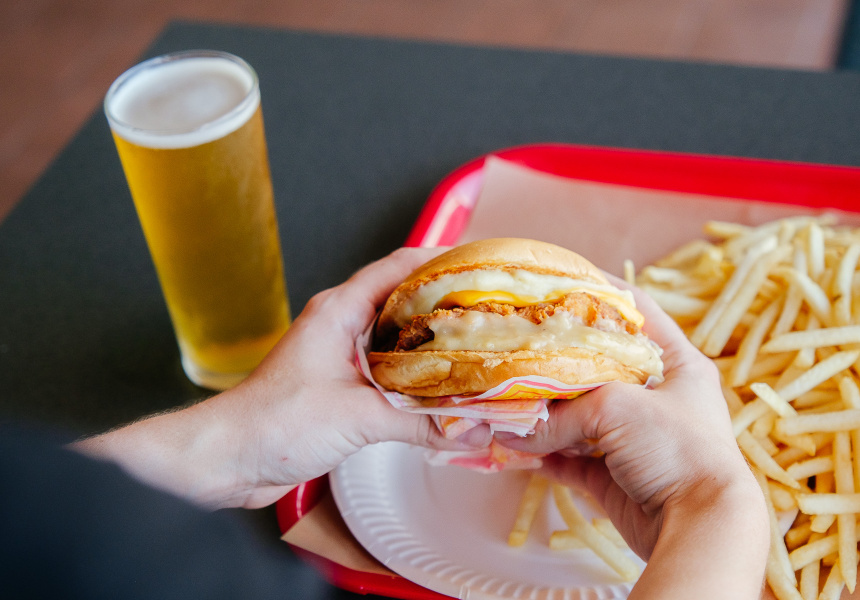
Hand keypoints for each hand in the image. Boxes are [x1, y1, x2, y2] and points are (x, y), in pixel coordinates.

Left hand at [74, 247, 490, 508]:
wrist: (227, 459)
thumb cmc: (274, 423)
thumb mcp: (357, 418)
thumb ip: (420, 423)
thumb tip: (473, 430)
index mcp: (339, 310)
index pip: (400, 266)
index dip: (443, 260)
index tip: (483, 265)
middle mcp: (341, 324)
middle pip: (404, 300)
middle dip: (448, 305)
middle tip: (493, 313)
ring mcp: (340, 355)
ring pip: (398, 339)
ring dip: (434, 345)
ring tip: (479, 350)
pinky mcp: (340, 386)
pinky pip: (388, 372)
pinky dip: (417, 378)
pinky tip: (444, 392)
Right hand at [495, 277, 768, 598]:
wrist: (699, 526)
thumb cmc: (676, 449)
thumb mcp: (616, 408)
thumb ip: (562, 413)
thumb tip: (517, 429)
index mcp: (677, 365)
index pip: (639, 311)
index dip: (602, 290)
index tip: (563, 278)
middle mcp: (656, 398)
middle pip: (598, 366)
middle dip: (557, 359)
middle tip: (520, 341)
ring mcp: (634, 439)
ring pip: (578, 416)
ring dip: (543, 413)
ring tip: (507, 397)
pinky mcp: (614, 476)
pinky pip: (569, 458)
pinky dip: (543, 454)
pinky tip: (515, 445)